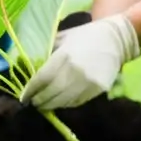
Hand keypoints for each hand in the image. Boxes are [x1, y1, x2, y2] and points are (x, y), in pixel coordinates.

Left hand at [20, 14, 140, 109]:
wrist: (116, 39)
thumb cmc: (85, 35)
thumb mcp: (63, 37)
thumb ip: (47, 50)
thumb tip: (28, 62)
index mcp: (64, 56)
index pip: (42, 79)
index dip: (30, 90)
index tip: (23, 96)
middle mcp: (75, 72)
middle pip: (51, 93)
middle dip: (39, 100)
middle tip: (32, 102)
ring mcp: (88, 82)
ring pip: (63, 101)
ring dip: (51, 105)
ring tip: (44, 104)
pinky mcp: (98, 89)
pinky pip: (77, 102)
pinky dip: (66, 104)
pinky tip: (61, 101)